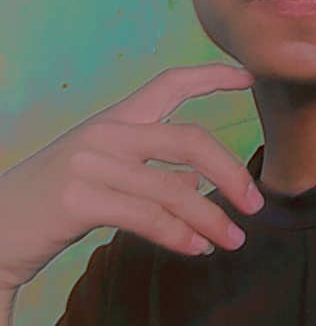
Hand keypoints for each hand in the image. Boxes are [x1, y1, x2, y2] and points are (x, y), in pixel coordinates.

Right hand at [0, 64, 262, 291]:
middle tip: (256, 203)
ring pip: (174, 188)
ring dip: (212, 217)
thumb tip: (196, 179)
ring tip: (233, 240)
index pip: (168, 84)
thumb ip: (148, 173)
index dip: (212, 77)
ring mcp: (90, 164)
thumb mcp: (100, 177)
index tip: (248, 78)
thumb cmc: (49, 206)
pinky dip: (180, 235)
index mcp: (111, 121)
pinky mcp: (79, 200)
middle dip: (230, 171)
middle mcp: (104, 133)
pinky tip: (198, 248)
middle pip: (188, 139)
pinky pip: (149, 218)